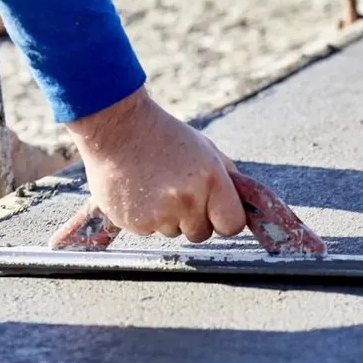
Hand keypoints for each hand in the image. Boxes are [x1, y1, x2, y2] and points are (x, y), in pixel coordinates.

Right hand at [64, 87, 247, 242]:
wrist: (116, 128)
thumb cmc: (164, 135)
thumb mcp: (206, 149)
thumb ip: (227, 178)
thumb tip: (245, 204)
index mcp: (211, 180)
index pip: (233, 225)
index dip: (225, 219)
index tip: (216, 211)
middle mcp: (187, 201)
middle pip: (202, 233)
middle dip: (195, 218)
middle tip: (179, 191)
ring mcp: (159, 215)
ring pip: (174, 232)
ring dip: (169, 217)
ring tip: (155, 186)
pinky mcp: (134, 223)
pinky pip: (149, 231)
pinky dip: (145, 217)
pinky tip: (138, 192)